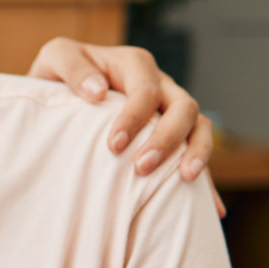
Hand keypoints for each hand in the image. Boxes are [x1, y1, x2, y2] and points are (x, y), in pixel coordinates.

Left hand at [28, 38, 223, 216]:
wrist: (61, 94)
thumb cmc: (58, 75)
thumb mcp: (56, 58)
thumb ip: (72, 68)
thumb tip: (97, 91)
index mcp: (134, 65)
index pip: (145, 89)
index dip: (134, 117)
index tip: (113, 146)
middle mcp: (161, 85)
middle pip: (183, 106)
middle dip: (167, 138)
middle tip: (141, 168)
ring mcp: (171, 110)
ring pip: (200, 126)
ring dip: (197, 152)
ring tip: (185, 179)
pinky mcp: (174, 136)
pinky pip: (197, 154)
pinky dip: (208, 181)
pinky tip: (212, 208)